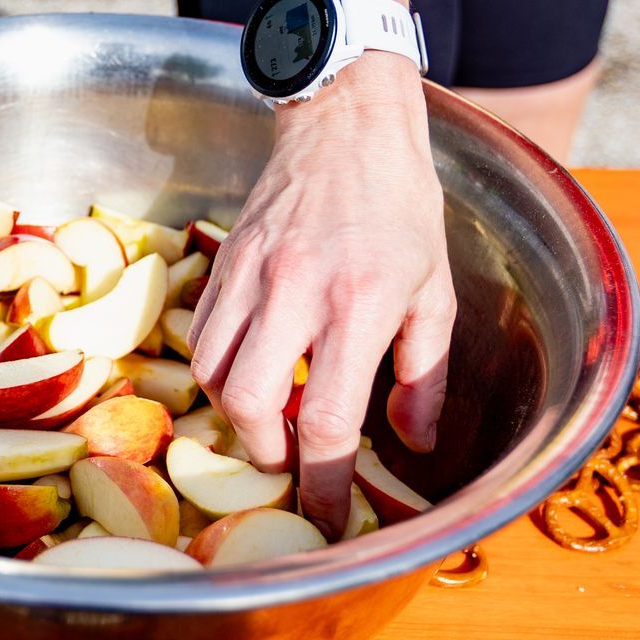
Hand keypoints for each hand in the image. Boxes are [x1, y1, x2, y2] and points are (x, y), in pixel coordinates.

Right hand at [187, 53, 454, 536]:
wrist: (347, 124)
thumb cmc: (401, 207)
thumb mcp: (435, 291)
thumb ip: (423, 374)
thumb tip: (412, 442)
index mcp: (360, 303)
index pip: (329, 417)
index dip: (324, 481)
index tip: (327, 515)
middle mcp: (298, 290)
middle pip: (252, 404)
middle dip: (267, 453)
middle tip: (291, 460)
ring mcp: (253, 274)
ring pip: (215, 372)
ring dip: (239, 413)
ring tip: (273, 416)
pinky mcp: (225, 260)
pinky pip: (204, 333)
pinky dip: (223, 367)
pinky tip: (254, 366)